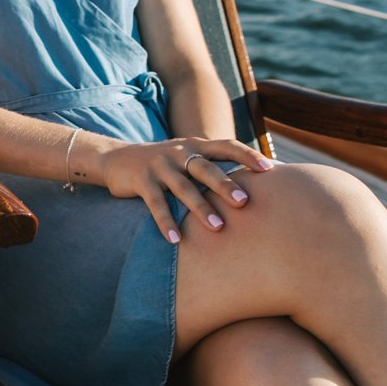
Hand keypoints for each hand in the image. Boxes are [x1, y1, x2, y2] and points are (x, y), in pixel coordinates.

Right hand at [89, 135, 273, 242]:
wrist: (117, 159)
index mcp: (196, 145)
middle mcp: (179, 152)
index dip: (247, 155)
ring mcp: (159, 165)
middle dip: (225, 184)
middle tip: (244, 202)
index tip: (270, 168)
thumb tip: (253, 187)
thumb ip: (213, 167)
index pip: (226, 145)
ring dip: (200, 207)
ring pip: (183, 187)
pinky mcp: (141, 180)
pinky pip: (155, 202)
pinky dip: (166, 222)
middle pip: (205, 168)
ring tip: (217, 227)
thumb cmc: (164, 164)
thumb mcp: (187, 159)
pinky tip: (176, 240)